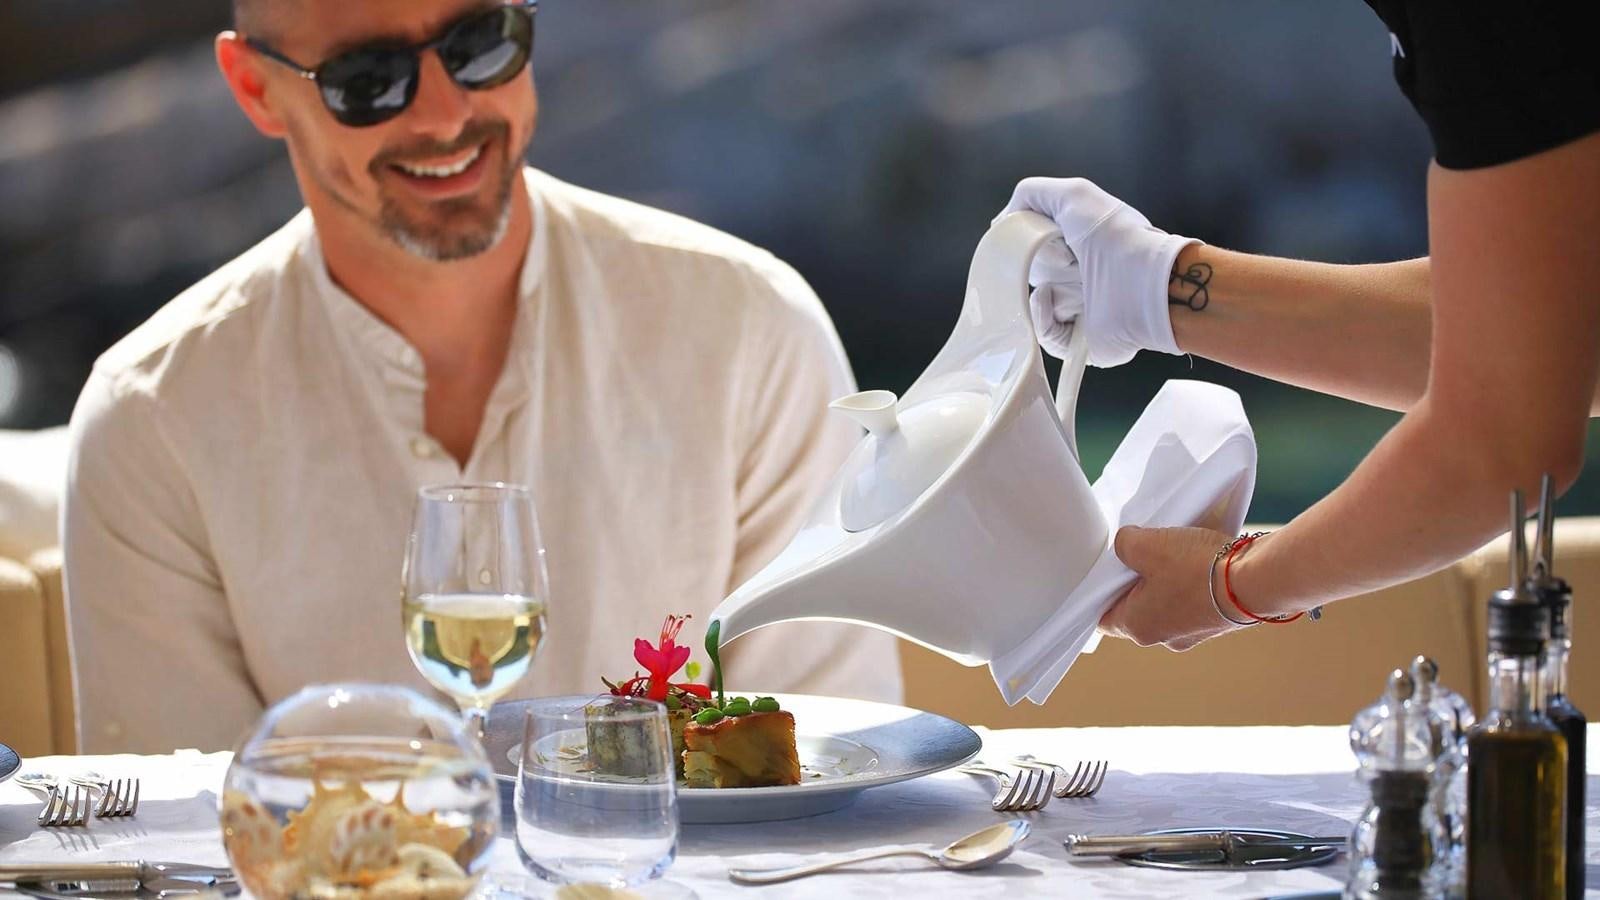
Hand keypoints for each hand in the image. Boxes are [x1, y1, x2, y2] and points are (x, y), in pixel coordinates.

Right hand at [998, 177, 1199, 366]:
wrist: (1141, 279)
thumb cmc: (1113, 235)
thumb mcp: (1072, 194)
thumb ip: (1031, 194)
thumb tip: (1001, 221)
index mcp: (1077, 246)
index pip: (1034, 246)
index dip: (1028, 239)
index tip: (1036, 233)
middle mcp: (1077, 277)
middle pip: (1030, 275)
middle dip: (1033, 263)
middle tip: (1057, 256)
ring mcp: (1078, 310)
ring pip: (1031, 306)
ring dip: (1036, 289)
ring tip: (1059, 280)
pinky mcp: (1078, 340)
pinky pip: (1043, 334)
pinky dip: (1041, 316)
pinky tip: (1050, 298)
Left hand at [1099, 525, 1242, 650]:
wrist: (1256, 579)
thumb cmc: (1195, 568)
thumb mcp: (1146, 545)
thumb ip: (1124, 544)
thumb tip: (1126, 544)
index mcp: (1138, 627)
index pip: (1104, 618)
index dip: (1099, 594)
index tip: (1103, 573)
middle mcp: (1164, 638)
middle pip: (1136, 608)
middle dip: (1135, 581)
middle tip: (1138, 554)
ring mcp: (1193, 633)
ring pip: (1167, 603)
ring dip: (1166, 580)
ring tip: (1171, 553)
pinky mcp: (1218, 621)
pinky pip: (1194, 600)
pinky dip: (1191, 582)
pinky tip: (1197, 560)